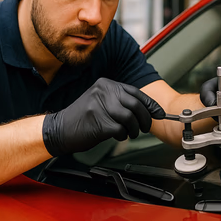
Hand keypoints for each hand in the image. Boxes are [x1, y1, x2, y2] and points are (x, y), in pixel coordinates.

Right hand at [43, 78, 164, 155]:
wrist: (60, 129)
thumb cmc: (83, 118)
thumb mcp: (101, 101)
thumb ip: (120, 101)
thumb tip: (147, 110)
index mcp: (106, 84)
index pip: (136, 92)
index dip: (150, 104)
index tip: (159, 114)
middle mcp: (103, 92)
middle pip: (135, 105)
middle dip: (145, 119)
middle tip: (145, 128)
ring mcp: (100, 106)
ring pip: (130, 118)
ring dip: (134, 129)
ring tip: (129, 133)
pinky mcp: (98, 122)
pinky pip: (120, 129)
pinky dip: (122, 135)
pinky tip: (117, 135)